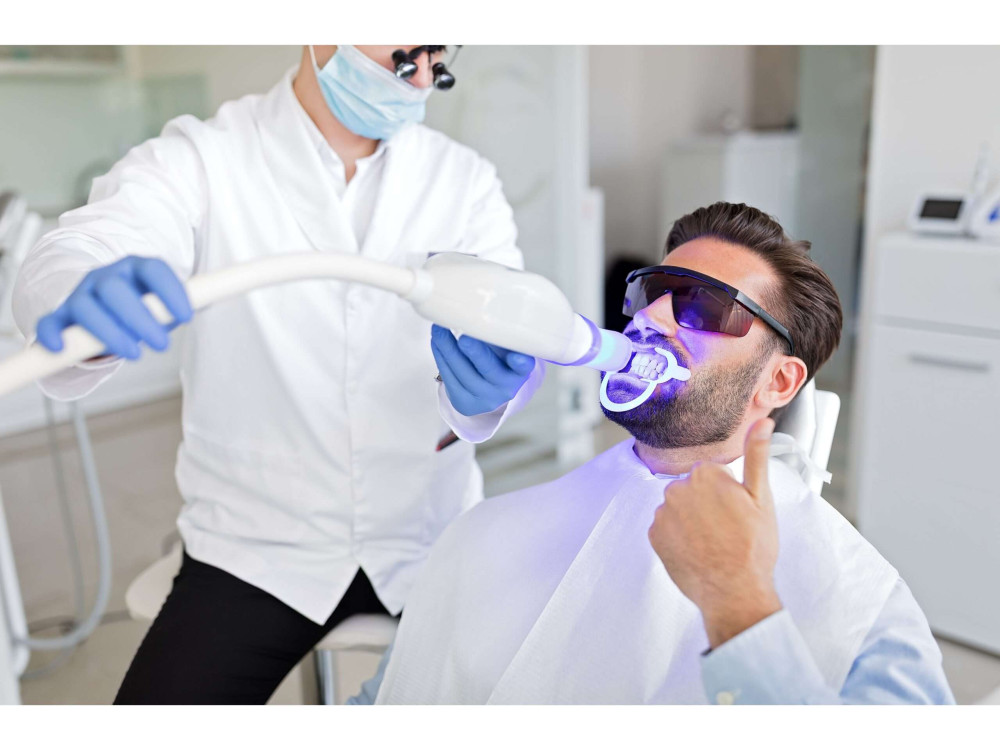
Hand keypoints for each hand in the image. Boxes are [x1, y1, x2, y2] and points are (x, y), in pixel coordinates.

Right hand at [36, 256, 191, 360]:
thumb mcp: (163, 305)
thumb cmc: (142, 307)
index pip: (153, 269)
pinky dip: (52, 334)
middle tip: (162, 345)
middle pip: (116, 290)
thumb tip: (206, 302)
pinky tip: (62, 348)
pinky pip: (50, 321)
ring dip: (109, 332)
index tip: (187, 316)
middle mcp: (106, 277)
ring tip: (134, 354)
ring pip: (86, 306)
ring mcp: (81, 294)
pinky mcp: (61, 316)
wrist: (105, 307)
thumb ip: (180, 305)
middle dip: (140, 319)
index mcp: (136, 268)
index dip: (171, 290)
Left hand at [430, 324, 535, 416]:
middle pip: (489, 370)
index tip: (516, 355)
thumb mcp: (505, 346)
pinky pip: (450, 379)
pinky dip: (441, 358)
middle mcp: (506, 387)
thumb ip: (499, 331)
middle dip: (476, 353)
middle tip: (465, 337)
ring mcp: (485, 398)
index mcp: (520, 371)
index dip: (520, 362)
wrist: (488, 388)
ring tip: (439, 329)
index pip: (524, 366)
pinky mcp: (465, 403)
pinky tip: (437, 342)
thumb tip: (478, 301)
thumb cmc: (498, 358)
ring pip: (464, 374)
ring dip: (448, 349)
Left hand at [648, 418, 781, 648]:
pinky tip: (696, 551)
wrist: (734, 592)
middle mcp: (676, 488)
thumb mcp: (761, 498)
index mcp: (704, 474)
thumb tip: (762, 422)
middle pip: (693, 489)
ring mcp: (662, 514)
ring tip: (713, 543)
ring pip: (678, 509)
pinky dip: (678, 537)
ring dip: (692, 521)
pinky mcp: (653, 537)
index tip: (737, 512)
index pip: (712, 474)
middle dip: (707, 504)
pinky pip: (666, 529)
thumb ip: (757, 456)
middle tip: (727, 529)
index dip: (728, 493)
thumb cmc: (753, 546)